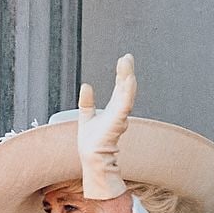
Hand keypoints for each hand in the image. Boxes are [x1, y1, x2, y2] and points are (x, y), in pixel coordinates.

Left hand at [78, 53, 136, 199]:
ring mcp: (120, 115)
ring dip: (127, 76)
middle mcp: (120, 110)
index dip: (122, 73)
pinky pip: (124, 102)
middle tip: (127, 56)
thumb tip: (86, 85)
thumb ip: (87, 102)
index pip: (120, 87)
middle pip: (126, 87)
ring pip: (127, 92)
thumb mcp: (86, 117)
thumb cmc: (91, 142)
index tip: (124, 59)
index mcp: (114, 109)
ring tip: (127, 62)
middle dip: (126, 71)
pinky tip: (127, 79)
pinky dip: (126, 91)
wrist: (91, 157)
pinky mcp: (118, 119)